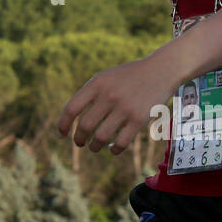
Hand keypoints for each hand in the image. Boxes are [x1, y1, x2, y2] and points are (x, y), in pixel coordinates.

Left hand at [56, 53, 179, 155]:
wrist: (160, 70)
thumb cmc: (129, 76)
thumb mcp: (105, 77)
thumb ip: (89, 94)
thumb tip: (71, 117)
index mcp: (97, 84)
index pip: (71, 108)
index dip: (63, 124)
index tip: (61, 134)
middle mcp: (109, 96)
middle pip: (85, 126)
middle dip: (79, 139)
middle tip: (80, 143)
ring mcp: (124, 108)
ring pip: (101, 137)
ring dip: (94, 146)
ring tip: (94, 147)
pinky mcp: (139, 119)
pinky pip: (122, 143)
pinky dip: (114, 150)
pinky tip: (112, 149)